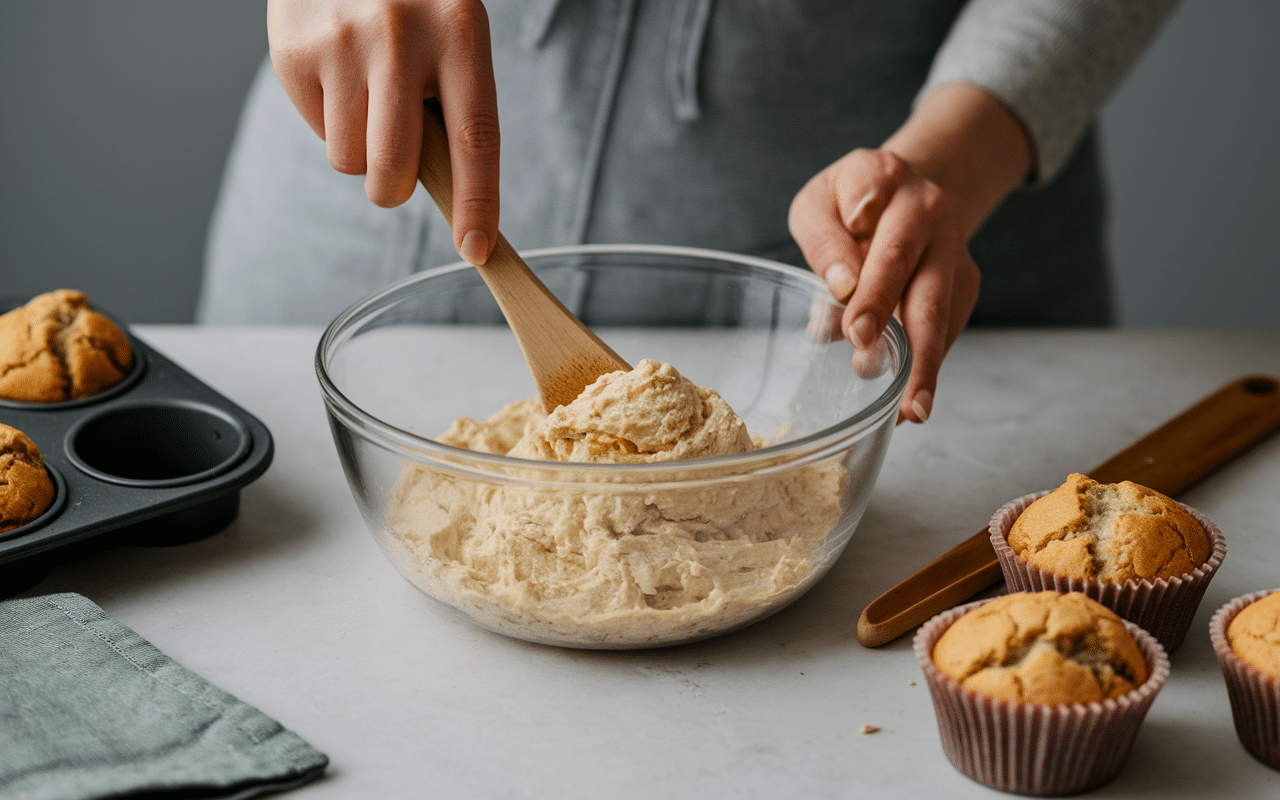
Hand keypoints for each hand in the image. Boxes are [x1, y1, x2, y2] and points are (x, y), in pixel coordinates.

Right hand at [267, 0, 499, 262]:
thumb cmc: (414, 4)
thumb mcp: (451, 34)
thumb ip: (454, 104)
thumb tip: (451, 196)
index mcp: (459, 31)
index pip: (475, 137)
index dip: (477, 202)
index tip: (477, 250)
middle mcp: (399, 36)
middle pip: (394, 170)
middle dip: (395, 189)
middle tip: (397, 167)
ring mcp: (340, 43)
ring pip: (350, 161)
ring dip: (360, 149)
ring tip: (367, 93)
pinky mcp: (292, 52)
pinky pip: (316, 132)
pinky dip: (329, 117)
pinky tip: (338, 71)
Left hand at [789, 83, 1032, 423]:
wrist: (911, 197)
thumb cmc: (850, 205)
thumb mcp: (819, 204)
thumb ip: (822, 239)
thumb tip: (840, 288)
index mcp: (883, 176)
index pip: (868, 193)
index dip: (856, 225)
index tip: (845, 264)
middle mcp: (926, 209)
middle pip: (905, 261)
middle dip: (883, 306)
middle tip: (861, 346)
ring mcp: (951, 248)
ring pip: (937, 306)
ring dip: (923, 360)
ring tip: (910, 408)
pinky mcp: (963, 284)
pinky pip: (946, 329)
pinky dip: (928, 367)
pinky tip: (910, 404)